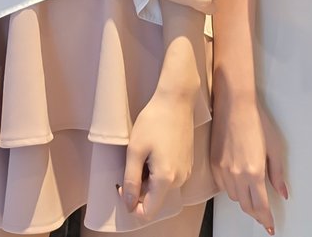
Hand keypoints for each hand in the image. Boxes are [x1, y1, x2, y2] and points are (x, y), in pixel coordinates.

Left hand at [121, 86, 196, 220]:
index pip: (148, 211)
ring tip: (144, 154)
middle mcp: (179, 180)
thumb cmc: (154, 122)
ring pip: (162, 188)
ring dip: (149, 178)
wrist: (176, 101)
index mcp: (166, 179)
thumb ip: (131, 180)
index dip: (132, 204)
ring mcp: (185, 172)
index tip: (124, 185)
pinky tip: (155, 151)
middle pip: (155, 199)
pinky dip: (159, 171)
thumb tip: (129, 204)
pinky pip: (170, 177)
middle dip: (140, 188)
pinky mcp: (187, 164)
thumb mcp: (135, 151)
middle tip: (132, 163)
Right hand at [212, 88, 289, 233]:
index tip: (270, 227)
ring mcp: (222, 169)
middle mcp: (236, 174)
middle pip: (245, 205)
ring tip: (252, 198)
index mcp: (254, 172)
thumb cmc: (257, 122)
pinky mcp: (213, 163)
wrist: (234, 105)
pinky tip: (238, 184)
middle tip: (263, 217)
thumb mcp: (275, 148)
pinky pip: (222, 186)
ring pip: (233, 197)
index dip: (265, 219)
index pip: (260, 205)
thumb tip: (283, 193)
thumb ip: (277, 174)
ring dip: (244, 201)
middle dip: (256, 214)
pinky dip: (231, 189)